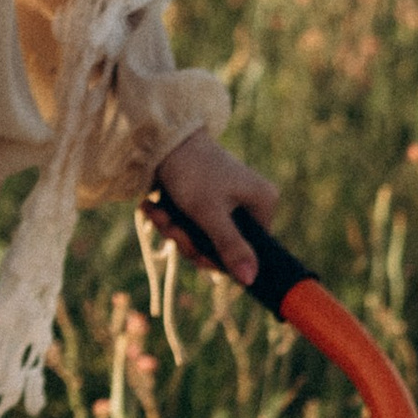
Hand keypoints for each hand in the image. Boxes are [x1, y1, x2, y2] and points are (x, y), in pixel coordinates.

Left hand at [146, 131, 279, 289]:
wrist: (161, 137)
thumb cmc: (191, 171)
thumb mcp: (210, 213)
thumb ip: (230, 247)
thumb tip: (251, 280)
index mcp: (263, 203)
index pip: (249, 251)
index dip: (218, 258)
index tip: (194, 252)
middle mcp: (250, 203)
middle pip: (222, 247)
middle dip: (189, 241)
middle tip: (169, 229)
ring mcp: (228, 202)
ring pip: (203, 238)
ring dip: (174, 230)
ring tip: (157, 212)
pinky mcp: (206, 200)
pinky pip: (192, 225)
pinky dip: (171, 220)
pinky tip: (153, 207)